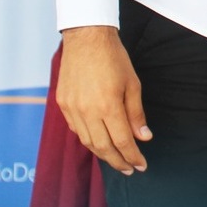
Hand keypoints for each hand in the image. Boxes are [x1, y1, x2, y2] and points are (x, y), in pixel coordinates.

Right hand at [56, 26, 151, 173]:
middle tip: (129, 169)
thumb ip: (136, 114)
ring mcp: (73, 108)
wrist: (86, 37)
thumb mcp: (132, 84)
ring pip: (87, 142)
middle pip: (103, 148)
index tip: (141, 165)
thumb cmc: (114, 58)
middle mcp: (88, 111)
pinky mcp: (63, 103)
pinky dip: (88, 138)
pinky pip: (76, 129)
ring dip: (103, 154)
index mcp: (108, 106)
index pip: (123, 142)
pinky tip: (98, 140)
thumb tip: (143, 138)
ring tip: (116, 159)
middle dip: (118, 162)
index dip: (133, 157)